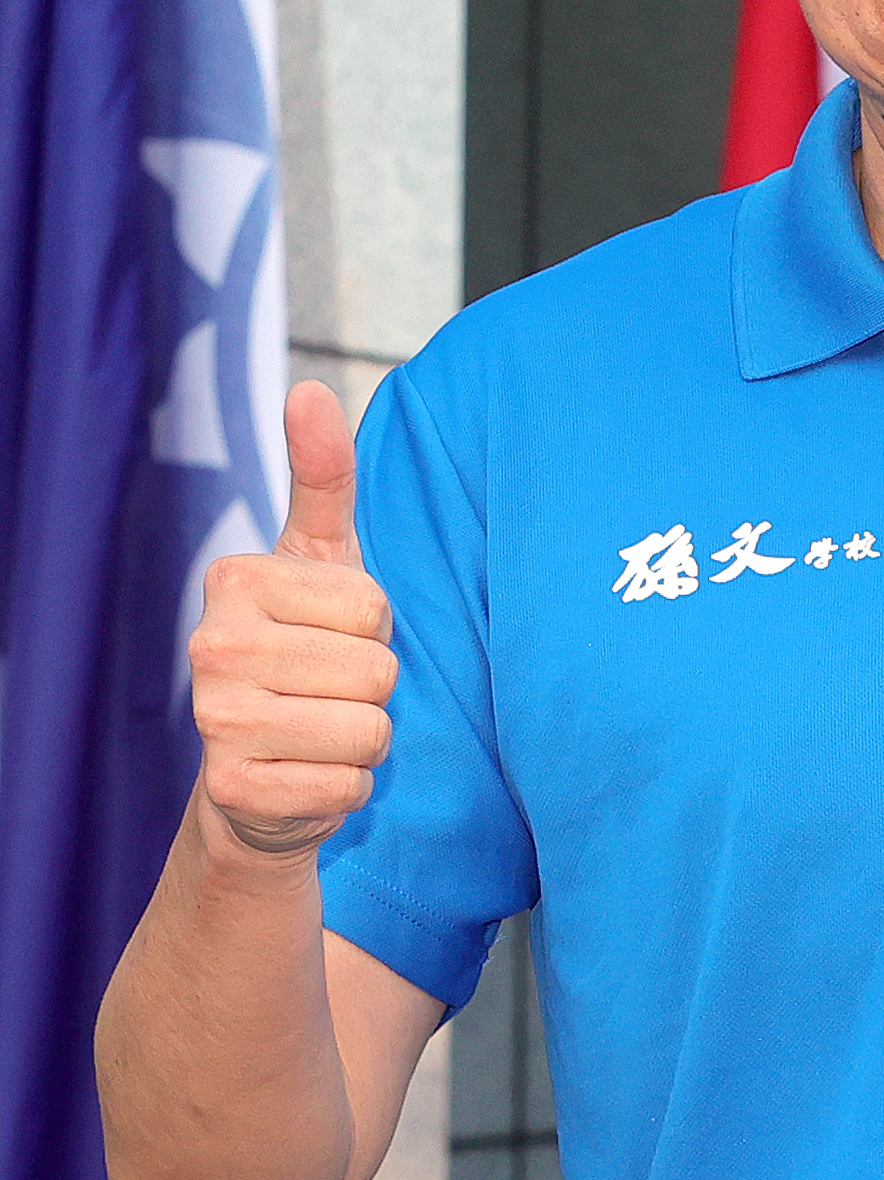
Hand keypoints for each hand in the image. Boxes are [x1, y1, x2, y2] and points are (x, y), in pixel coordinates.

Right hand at [189, 380, 397, 859]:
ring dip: (364, 739)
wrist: (260, 771)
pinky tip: (308, 774)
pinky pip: (350, 785)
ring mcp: (215, 723)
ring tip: (321, 729)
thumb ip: (324, 475)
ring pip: (368, 729)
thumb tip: (310, 387)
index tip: (331, 635)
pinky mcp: (237, 792)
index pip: (374, 606)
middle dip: (372, 687)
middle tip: (327, 690)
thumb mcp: (320, 558)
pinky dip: (346, 788)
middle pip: (375, 670)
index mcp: (234, 580)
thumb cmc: (305, 647)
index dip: (374, 629)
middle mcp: (211, 646)